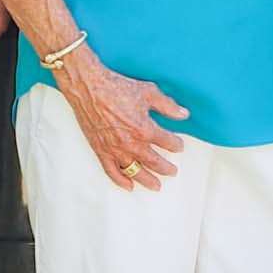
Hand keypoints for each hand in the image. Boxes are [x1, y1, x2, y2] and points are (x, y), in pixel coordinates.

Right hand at [56, 49, 188, 190]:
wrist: (88, 87)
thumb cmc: (116, 87)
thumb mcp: (147, 92)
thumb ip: (167, 106)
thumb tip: (183, 114)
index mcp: (145, 129)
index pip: (168, 142)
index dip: (176, 145)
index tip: (178, 146)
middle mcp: (131, 143)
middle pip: (155, 163)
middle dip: (166, 168)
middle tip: (172, 171)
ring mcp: (115, 149)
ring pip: (136, 172)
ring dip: (148, 180)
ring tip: (156, 185)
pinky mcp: (101, 151)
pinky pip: (112, 172)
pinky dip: (121, 181)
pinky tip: (129, 186)